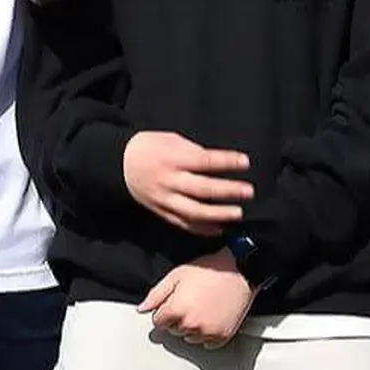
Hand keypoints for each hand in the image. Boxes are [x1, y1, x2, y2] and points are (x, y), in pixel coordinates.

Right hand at [124, 130, 253, 232]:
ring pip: (194, 211)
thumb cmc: (151, 147)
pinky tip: (219, 229)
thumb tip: (219, 164)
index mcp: (173, 158)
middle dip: (228, 191)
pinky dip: (202, 228)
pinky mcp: (162, 212)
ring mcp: (165, 199)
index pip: (205, 161)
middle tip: (249, 192)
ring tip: (238, 214)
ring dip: (218, 214)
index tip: (246, 162)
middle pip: (202, 189)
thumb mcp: (172, 140)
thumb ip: (194, 153)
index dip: (226, 161)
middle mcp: (170, 180)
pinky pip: (183, 223)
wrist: (120, 164)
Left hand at [140, 252, 257, 346]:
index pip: (158, 322)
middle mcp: (190, 325)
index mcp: (176, 310)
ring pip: (190, 338)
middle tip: (191, 301)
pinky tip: (212, 317)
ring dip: (192, 327)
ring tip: (202, 307)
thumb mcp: (176, 275)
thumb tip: (142, 309)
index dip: (164, 311)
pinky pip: (207, 343)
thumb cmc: (210, 270)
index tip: (174, 302)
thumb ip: (156, 295)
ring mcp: (207, 332)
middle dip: (178, 318)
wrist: (240, 271)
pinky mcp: (222, 336)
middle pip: (173, 331)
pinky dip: (207, 334)